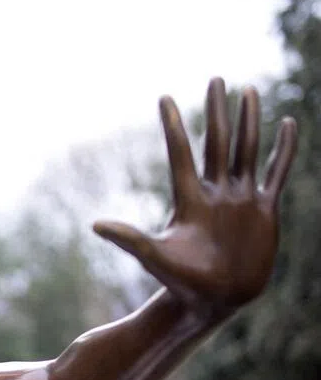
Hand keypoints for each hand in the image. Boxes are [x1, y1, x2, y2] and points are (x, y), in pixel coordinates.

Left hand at [94, 77, 297, 313]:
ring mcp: (240, 199)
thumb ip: (128, 239)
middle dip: (217, 112)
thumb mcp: (153, 257)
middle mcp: (215, 193)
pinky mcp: (263, 210)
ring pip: (246, 150)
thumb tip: (95, 225)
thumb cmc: (180, 281)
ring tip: (248, 91)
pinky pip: (275, 173)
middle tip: (215, 78)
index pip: (179, 154)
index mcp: (188, 200)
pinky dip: (281, 150)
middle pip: (217, 143)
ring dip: (248, 122)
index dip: (172, 127)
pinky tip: (286, 125)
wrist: (213, 301)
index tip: (164, 98)